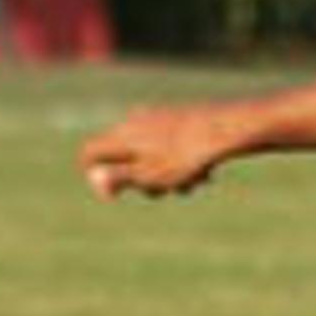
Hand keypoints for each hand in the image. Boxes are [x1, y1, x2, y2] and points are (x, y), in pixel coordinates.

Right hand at [78, 104, 247, 199]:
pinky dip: (182, 164)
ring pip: (151, 157)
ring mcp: (158, 119)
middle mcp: (135, 122)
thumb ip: (118, 177)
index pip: (89, 153)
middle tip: (164, 191)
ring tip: (192, 183)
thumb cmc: (185, 155)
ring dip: (167, 177)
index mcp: (121, 135)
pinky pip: (170, 149)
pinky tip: (204, 175)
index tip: (116, 197)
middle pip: (124, 159)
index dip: (95, 177)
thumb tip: (97, 178)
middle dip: (142, 181)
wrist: (227, 129)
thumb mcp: (147, 175)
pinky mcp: (179, 119)